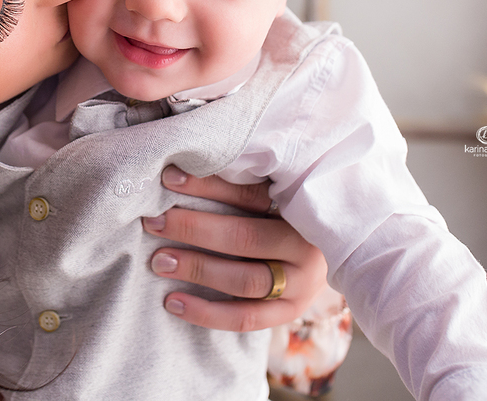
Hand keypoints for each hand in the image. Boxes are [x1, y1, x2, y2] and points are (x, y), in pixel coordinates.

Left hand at [142, 166, 326, 331]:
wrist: (332, 252)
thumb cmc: (285, 213)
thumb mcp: (275, 191)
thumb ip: (242, 181)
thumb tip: (179, 169)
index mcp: (302, 207)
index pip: (250, 193)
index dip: (207, 185)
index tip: (169, 178)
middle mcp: (305, 245)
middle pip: (245, 237)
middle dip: (194, 229)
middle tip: (154, 222)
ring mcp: (302, 283)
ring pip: (244, 280)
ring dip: (197, 269)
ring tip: (159, 261)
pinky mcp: (290, 311)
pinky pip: (245, 318)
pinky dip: (207, 313)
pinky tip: (174, 302)